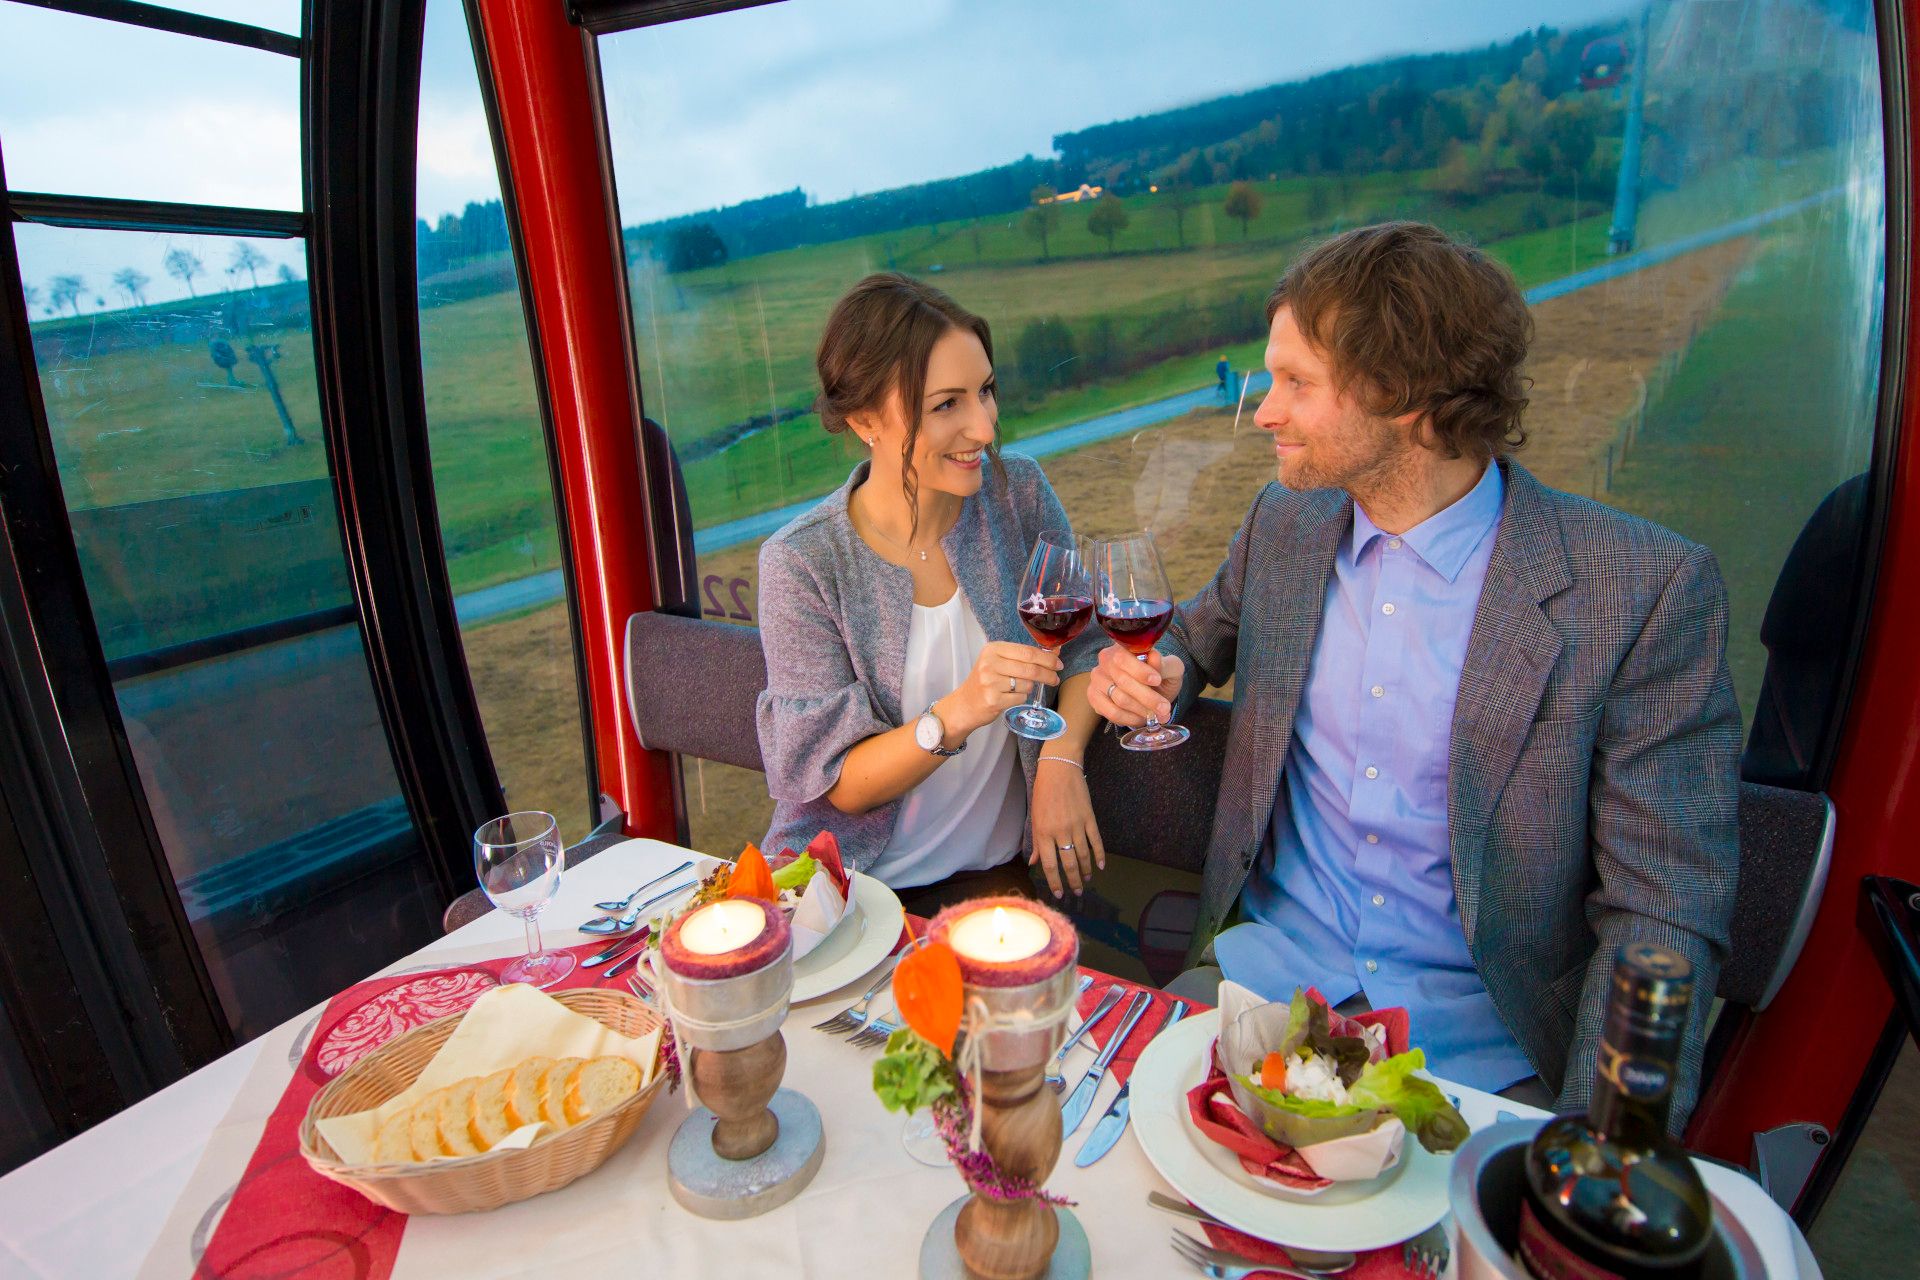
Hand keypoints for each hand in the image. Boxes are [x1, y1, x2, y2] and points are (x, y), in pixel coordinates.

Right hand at [941, 641, 1062, 737]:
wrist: (964, 705)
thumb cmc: (985, 682)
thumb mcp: (999, 662)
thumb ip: (1024, 657)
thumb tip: (1055, 652)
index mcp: (993, 649)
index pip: (1027, 651)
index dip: (1047, 658)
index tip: (1058, 663)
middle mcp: (990, 663)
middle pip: (1030, 668)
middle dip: (1048, 674)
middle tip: (1055, 678)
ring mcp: (990, 682)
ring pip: (1027, 684)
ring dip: (1030, 688)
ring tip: (1018, 689)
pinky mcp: (993, 699)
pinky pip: (1021, 698)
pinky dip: (1021, 699)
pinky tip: (1010, 697)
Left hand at [1030, 758, 1104, 897]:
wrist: (1060, 769)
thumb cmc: (1043, 792)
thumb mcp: (1034, 816)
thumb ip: (1036, 842)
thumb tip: (1034, 862)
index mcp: (1044, 833)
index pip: (1050, 865)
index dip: (1055, 882)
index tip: (1059, 893)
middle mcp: (1060, 832)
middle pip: (1069, 864)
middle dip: (1073, 882)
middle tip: (1077, 893)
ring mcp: (1077, 825)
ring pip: (1083, 855)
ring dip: (1085, 871)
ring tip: (1086, 881)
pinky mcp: (1089, 818)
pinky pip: (1096, 841)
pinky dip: (1099, 855)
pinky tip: (1100, 866)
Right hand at [1087, 644, 1182, 726]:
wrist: (1152, 690)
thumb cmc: (1160, 677)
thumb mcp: (1170, 669)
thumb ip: (1164, 664)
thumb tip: (1153, 656)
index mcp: (1123, 647)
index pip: (1123, 658)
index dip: (1140, 671)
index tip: (1157, 681)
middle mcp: (1106, 660)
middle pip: (1123, 681)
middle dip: (1147, 697)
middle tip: (1164, 708)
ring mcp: (1098, 679)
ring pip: (1119, 699)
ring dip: (1141, 710)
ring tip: (1157, 715)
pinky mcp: (1094, 696)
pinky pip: (1111, 712)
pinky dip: (1130, 719)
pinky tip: (1141, 719)